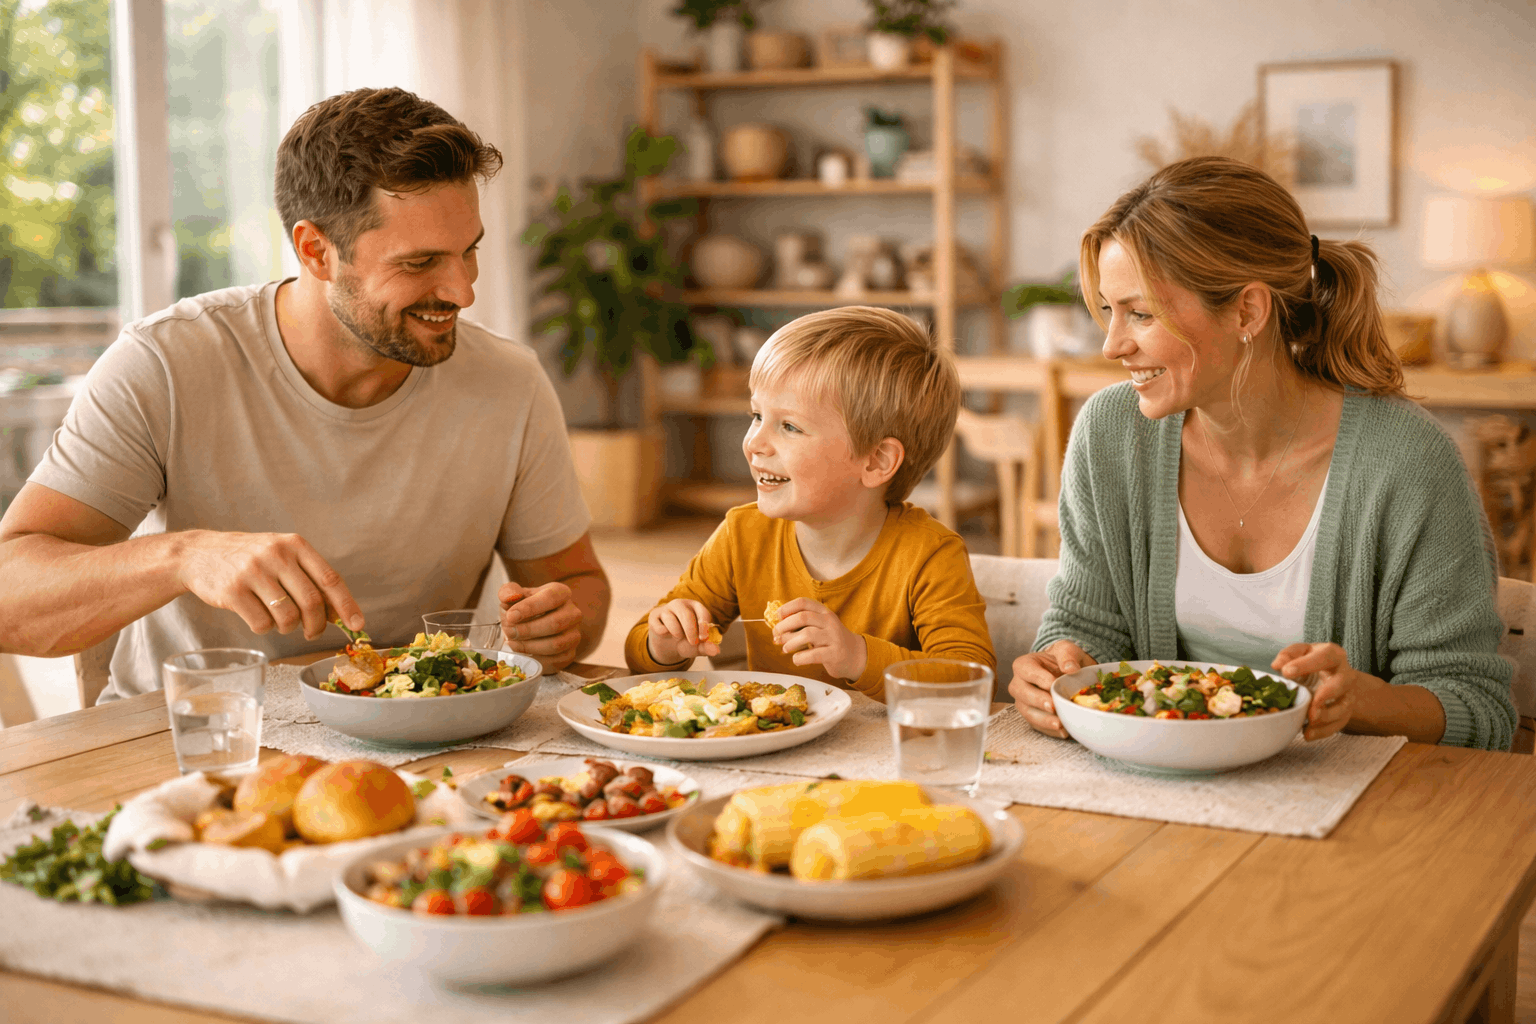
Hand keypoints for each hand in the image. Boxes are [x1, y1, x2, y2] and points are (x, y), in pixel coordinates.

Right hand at [175, 530, 362, 640]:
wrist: (199, 553)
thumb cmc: (250, 559)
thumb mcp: (282, 556)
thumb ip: (309, 578)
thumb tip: (340, 613)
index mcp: (295, 545)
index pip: (330, 579)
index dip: (347, 606)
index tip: (357, 625)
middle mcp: (276, 555)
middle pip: (312, 602)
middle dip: (317, 626)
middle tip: (312, 633)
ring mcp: (253, 572)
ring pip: (288, 616)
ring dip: (289, 628)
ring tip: (281, 621)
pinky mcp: (232, 591)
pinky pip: (261, 624)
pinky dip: (265, 629)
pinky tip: (258, 617)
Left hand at [499, 581, 585, 671]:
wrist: (536, 625)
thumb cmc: (526, 608)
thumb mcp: (515, 595)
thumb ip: (509, 592)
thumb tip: (510, 598)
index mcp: (561, 593)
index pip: (550, 598)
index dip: (530, 608)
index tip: (511, 616)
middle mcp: (573, 613)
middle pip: (555, 623)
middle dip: (527, 630)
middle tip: (509, 632)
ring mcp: (574, 634)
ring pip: (556, 644)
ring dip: (530, 646)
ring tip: (513, 643)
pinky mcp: (570, 653)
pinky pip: (555, 660)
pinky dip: (536, 659)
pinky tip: (523, 653)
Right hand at [645, 599, 720, 664]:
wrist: (668, 645)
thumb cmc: (686, 640)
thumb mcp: (697, 646)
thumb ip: (706, 647)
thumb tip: (716, 651)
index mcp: (695, 607)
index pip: (702, 611)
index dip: (704, 624)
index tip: (703, 638)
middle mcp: (681, 605)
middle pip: (686, 614)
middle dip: (690, 630)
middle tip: (693, 643)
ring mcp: (666, 609)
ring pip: (670, 618)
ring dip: (676, 631)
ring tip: (678, 637)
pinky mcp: (654, 616)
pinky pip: (658, 625)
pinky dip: (662, 632)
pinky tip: (665, 634)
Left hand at [772, 598, 865, 681]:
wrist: (855, 656)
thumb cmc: (831, 641)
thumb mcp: (821, 626)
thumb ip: (803, 624)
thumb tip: (777, 628)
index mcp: (824, 612)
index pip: (803, 602)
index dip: (787, 608)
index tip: (778, 617)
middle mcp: (829, 622)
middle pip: (803, 617)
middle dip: (785, 626)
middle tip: (777, 635)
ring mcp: (833, 637)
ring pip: (807, 634)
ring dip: (790, 642)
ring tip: (785, 648)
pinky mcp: (834, 654)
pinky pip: (813, 655)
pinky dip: (800, 658)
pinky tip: (796, 659)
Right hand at [1007, 640, 1093, 738]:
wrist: (1067, 674)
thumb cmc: (1063, 660)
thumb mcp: (1067, 650)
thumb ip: (1068, 655)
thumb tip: (1070, 668)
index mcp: (1024, 665)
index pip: (1025, 670)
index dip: (1038, 678)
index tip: (1052, 684)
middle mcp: (1019, 684)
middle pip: (1021, 693)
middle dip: (1037, 701)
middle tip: (1053, 706)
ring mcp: (1024, 702)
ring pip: (1027, 712)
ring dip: (1043, 720)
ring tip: (1060, 724)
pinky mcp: (1033, 716)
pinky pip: (1037, 725)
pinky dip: (1050, 730)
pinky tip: (1063, 731)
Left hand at [1271, 642, 1383, 740]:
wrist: (1330, 677)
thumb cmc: (1311, 662)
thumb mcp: (1300, 653)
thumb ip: (1289, 655)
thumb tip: (1278, 665)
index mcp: (1333, 655)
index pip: (1325, 656)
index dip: (1307, 664)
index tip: (1286, 672)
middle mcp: (1344, 675)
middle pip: (1341, 684)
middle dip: (1326, 694)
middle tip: (1310, 703)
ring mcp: (1347, 695)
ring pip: (1343, 707)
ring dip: (1326, 716)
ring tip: (1309, 721)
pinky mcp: (1345, 712)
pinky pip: (1338, 723)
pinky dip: (1323, 731)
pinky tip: (1308, 734)